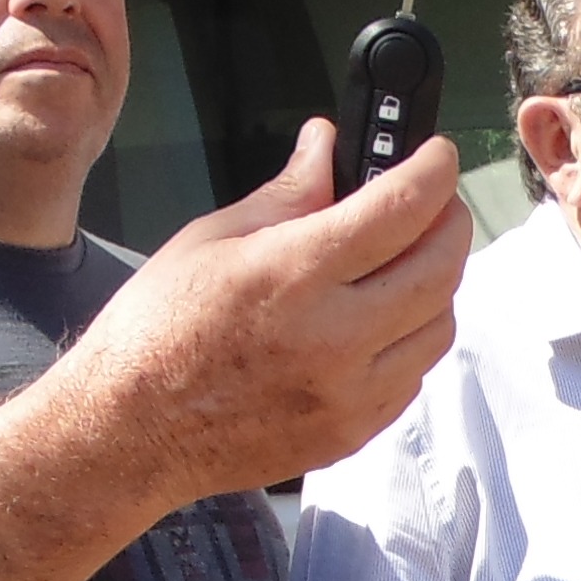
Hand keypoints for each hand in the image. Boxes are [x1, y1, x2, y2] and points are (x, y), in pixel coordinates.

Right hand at [77, 119, 471, 494]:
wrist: (130, 432)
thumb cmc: (156, 333)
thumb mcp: (211, 240)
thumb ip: (287, 194)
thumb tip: (326, 146)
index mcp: (294, 275)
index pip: (403, 208)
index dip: (433, 170)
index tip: (437, 157)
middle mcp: (332, 337)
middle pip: (441, 269)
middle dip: (450, 224)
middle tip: (434, 206)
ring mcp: (347, 394)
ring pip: (438, 328)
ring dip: (436, 286)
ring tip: (404, 266)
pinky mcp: (348, 434)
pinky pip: (412, 377)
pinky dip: (411, 341)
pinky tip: (378, 323)